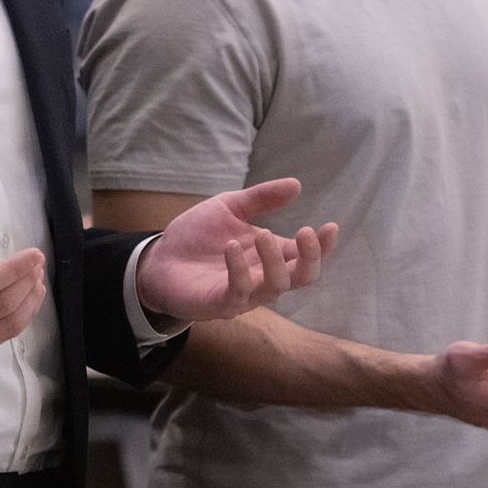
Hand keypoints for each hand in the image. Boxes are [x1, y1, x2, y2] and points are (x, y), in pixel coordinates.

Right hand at [0, 223, 43, 363]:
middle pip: (2, 304)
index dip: (17, 268)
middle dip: (27, 281)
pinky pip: (0, 337)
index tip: (33, 254)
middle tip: (37, 264)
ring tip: (37, 281)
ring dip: (29, 302)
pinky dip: (20, 319)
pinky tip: (26, 303)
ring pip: (7, 325)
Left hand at [133, 179, 336, 322]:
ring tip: (263, 234)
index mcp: (270, 255)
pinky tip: (231, 246)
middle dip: (311, 257)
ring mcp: (244, 293)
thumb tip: (297, 184)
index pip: (306, 255)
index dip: (323, 245)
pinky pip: (238, 292)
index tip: (330, 226)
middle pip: (303, 277)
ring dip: (274, 261)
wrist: (157, 260)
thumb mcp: (228, 208)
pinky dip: (238, 269)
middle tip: (305, 232)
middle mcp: (262, 276)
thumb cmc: (196, 237)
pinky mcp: (220, 303)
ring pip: (276, 286)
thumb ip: (261, 199)